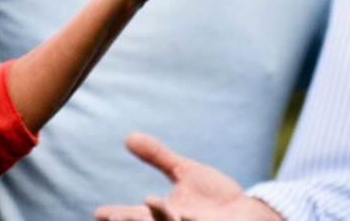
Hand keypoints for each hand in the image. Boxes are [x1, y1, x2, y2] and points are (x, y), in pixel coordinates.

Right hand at [94, 133, 282, 220]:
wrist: (250, 211)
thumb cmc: (216, 198)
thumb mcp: (184, 172)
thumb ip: (158, 157)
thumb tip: (128, 137)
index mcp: (162, 213)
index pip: (132, 216)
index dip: (115, 215)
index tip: (100, 213)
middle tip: (117, 218)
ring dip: (159, 218)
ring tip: (151, 201)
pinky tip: (185, 215)